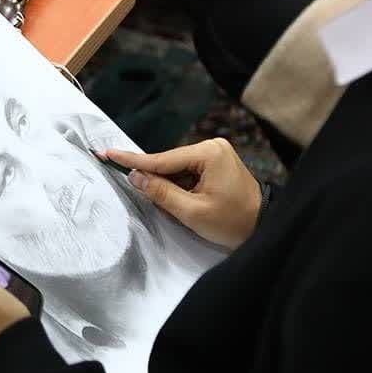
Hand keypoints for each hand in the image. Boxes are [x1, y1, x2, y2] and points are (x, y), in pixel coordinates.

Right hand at [105, 138, 260, 248]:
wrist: (264, 226)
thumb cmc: (233, 221)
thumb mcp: (193, 212)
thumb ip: (161, 193)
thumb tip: (136, 177)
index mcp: (208, 153)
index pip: (162, 159)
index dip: (133, 161)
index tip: (108, 153)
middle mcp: (211, 146)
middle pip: (169, 164)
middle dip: (156, 181)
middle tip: (145, 194)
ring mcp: (215, 154)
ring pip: (177, 170)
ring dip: (169, 187)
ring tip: (180, 209)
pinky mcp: (216, 164)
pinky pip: (187, 173)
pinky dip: (180, 187)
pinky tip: (184, 203)